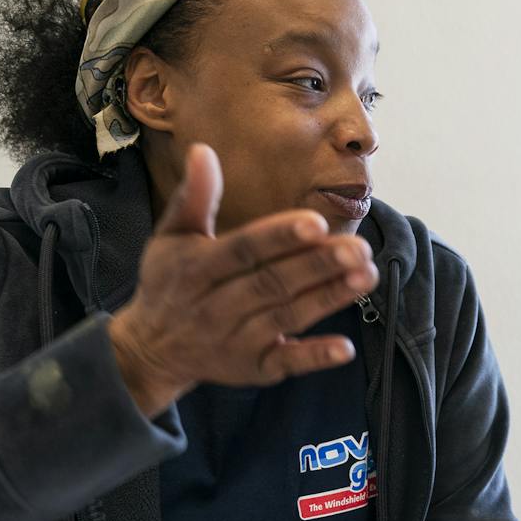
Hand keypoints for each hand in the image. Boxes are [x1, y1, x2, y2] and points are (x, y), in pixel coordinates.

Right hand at [108, 143, 378, 416]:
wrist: (152, 349)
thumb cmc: (170, 281)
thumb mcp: (171, 238)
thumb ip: (193, 198)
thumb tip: (203, 150)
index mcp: (196, 268)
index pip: (243, 250)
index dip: (279, 237)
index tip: (316, 222)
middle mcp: (215, 307)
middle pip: (272, 284)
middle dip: (318, 266)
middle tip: (360, 248)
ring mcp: (236, 341)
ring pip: (286, 317)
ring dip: (328, 299)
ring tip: (367, 276)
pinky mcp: (253, 369)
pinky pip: (285, 363)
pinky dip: (314, 357)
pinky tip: (346, 348)